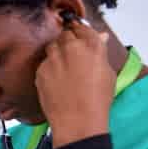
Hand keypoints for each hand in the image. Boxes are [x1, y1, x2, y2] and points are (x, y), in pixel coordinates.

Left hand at [36, 20, 113, 147]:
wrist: (77, 120)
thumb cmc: (96, 100)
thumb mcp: (107, 73)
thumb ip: (100, 52)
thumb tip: (100, 38)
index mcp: (91, 46)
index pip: (83, 28)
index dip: (81, 33)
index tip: (80, 37)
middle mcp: (70, 48)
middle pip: (65, 34)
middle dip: (68, 41)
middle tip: (73, 55)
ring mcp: (53, 58)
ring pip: (52, 47)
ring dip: (57, 53)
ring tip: (65, 70)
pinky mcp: (40, 70)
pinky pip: (44, 63)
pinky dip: (49, 68)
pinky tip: (56, 82)